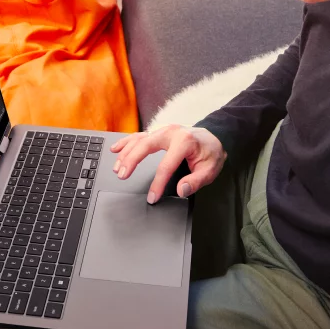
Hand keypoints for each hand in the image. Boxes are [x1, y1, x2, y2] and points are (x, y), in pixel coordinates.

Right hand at [110, 125, 226, 203]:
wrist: (214, 137)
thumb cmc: (210, 153)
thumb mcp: (210, 170)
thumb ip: (195, 182)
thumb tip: (181, 190)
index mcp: (185, 142)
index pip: (166, 165)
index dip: (157, 184)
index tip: (152, 197)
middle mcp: (171, 132)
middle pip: (146, 145)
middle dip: (132, 160)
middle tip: (122, 175)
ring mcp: (163, 130)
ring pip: (140, 139)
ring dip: (126, 152)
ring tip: (117, 168)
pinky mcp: (158, 132)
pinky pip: (139, 136)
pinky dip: (126, 142)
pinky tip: (116, 150)